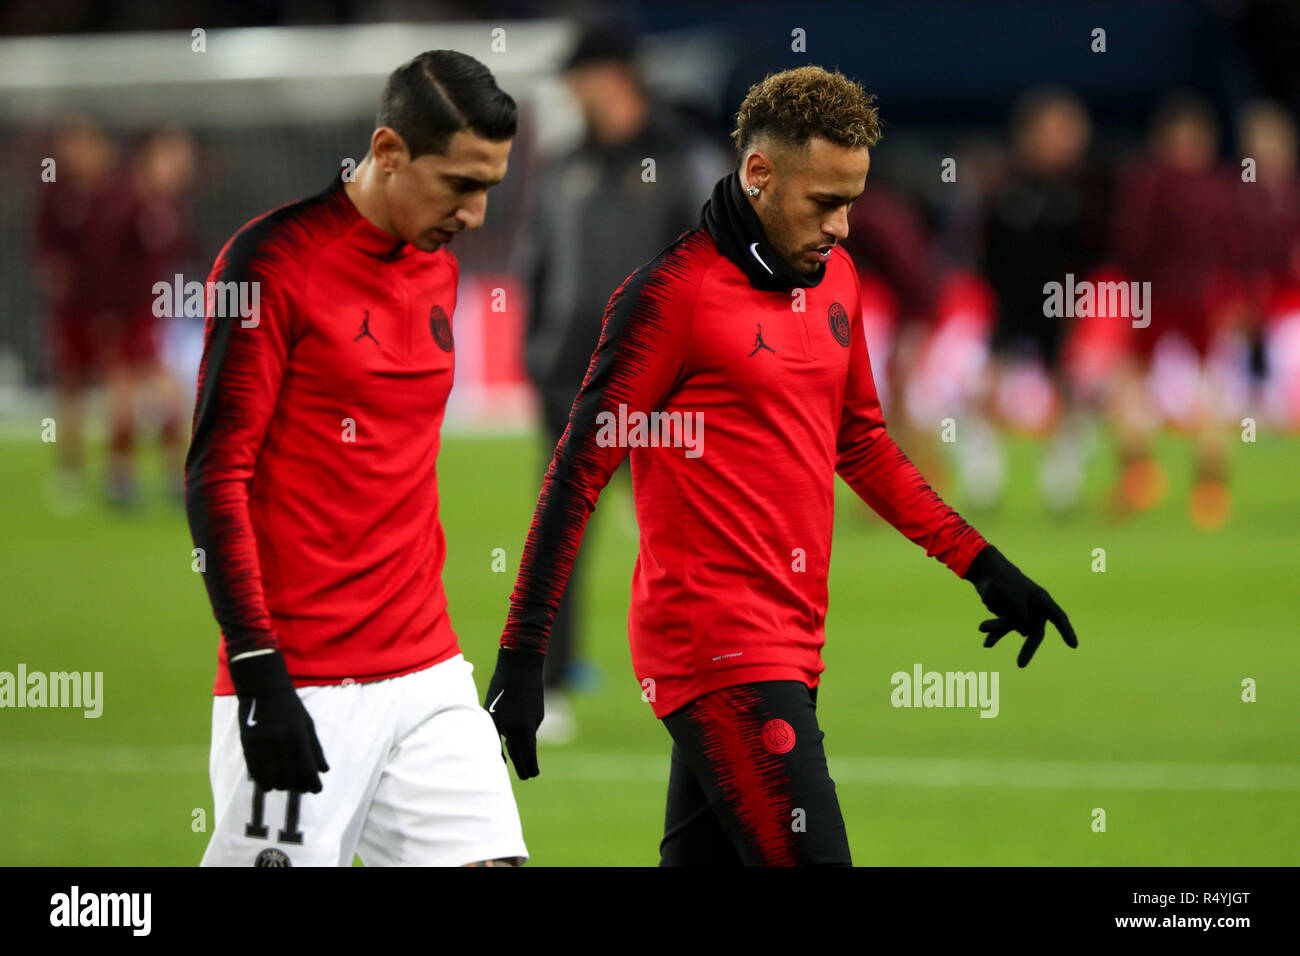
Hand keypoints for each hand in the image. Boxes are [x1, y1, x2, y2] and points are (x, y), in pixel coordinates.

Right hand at [230, 651, 328, 792]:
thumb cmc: (290, 706)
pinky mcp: (248, 746)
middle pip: (290, 776)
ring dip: (281, 786)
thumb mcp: (307, 723)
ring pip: (272, 778)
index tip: (317, 790)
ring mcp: (262, 745)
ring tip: (287, 786)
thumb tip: (324, 771)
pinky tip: (270, 784)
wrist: (263, 688)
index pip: (307, 769)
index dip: (313, 783)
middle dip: (299, 786)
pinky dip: (263, 782)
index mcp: (298, 736)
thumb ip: (316, 748)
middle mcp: (280, 743)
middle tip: (303, 789)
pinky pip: (255, 772)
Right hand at [483, 647, 544, 778]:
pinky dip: (496, 744)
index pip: (527, 757)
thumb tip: (521, 747)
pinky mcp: (486, 716)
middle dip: (521, 767)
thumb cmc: (532, 691)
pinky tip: (499, 754)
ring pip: (500, 747)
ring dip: (508, 757)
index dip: (531, 768)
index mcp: (525, 729)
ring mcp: (495, 722)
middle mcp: (509, 728)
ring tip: (513, 766)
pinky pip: (491, 736)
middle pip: (514, 756)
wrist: (516, 668)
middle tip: (526, 776)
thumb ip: (529, 733)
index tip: (534, 774)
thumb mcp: (537, 715)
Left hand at [964, 545, 1077, 666]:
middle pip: (1034, 633)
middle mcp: (1033, 610)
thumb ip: (1019, 610)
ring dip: (996, 628)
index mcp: (1041, 600)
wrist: (987, 572)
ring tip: (981, 626)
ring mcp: (1020, 615)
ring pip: (1011, 628)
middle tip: (1020, 665)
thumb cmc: (1003, 579)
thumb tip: (1023, 628)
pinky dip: (993, 635)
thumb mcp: (1011, 592)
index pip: (1058, 617)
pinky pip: (1001, 630)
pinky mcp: (1006, 617)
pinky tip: (987, 644)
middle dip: (1027, 649)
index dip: (1066, 631)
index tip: (1074, 645)